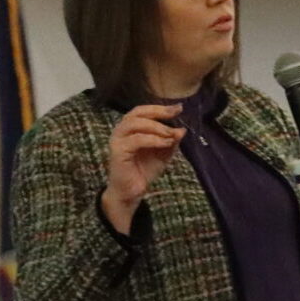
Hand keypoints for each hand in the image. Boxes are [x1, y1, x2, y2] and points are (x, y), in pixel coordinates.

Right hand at [102, 103, 185, 233]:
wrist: (132, 192)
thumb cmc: (144, 171)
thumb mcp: (163, 154)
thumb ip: (171, 142)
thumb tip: (182, 130)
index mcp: (131, 127)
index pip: (144, 111)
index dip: (160, 108)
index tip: (178, 108)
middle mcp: (122, 130)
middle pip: (138, 113)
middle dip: (159, 112)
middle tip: (175, 115)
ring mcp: (118, 139)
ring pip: (136, 124)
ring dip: (156, 127)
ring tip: (170, 134)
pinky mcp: (117, 151)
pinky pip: (136, 140)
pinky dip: (153, 140)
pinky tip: (165, 143)